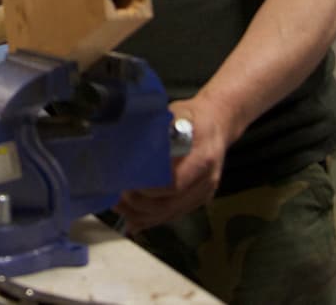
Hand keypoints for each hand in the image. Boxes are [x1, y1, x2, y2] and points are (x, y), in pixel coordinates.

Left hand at [115, 96, 229, 232]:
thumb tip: (127, 143)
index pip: (174, 184)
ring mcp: (203, 193)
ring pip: (170, 214)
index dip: (148, 189)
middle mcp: (206, 180)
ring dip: (142, 216)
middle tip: (116, 198)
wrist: (218, 124)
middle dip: (139, 206)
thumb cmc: (194, 117)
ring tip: (119, 208)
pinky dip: (152, 219)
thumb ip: (156, 131)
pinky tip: (133, 220)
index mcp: (202, 158)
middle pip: (170, 205)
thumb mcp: (176, 114)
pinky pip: (173, 214)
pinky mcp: (198, 199)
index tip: (126, 184)